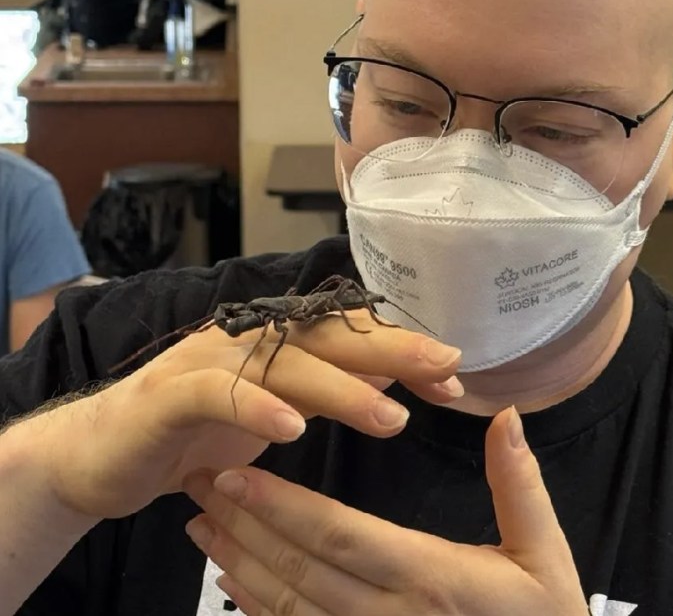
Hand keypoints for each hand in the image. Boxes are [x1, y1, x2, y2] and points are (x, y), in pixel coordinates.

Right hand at [30, 310, 461, 519]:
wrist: (100, 451)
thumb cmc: (194, 431)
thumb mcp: (275, 410)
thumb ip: (326, 391)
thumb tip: (394, 383)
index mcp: (278, 344)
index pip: (351, 337)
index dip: (402, 350)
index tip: (454, 372)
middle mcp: (250, 341)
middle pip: (330, 337)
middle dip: (391, 352)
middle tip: (446, 368)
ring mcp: (209, 362)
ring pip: (285, 365)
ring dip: (340, 389)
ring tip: (390, 418)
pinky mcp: (171, 393)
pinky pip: (218, 395)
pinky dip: (256, 408)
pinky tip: (292, 429)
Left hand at [183, 406, 588, 615]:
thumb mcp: (545, 555)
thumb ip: (520, 485)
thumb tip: (506, 415)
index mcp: (432, 579)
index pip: (340, 536)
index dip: (282, 506)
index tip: (237, 474)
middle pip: (300, 570)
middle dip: (244, 525)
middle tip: (201, 486)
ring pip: (290, 609)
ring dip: (239, 564)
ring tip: (203, 524)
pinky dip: (259, 610)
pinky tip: (234, 581)